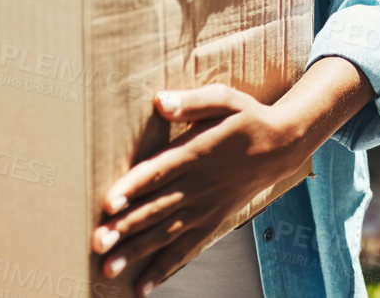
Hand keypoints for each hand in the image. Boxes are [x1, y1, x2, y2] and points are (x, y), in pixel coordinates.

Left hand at [92, 85, 310, 296]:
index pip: (159, 172)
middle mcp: (198, 185)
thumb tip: (160, 101)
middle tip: (97, 243)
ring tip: (108, 268)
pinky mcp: (212, 221)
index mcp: (197, 153)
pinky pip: (186, 249)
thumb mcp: (225, 100)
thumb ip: (192, 102)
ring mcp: (205, 207)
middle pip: (156, 208)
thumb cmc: (248, 118)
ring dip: (136, 251)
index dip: (134, 186)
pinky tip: (142, 285)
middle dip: (124, 227)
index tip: (110, 202)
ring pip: (165, 233)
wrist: (282, 147)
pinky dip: (163, 268)